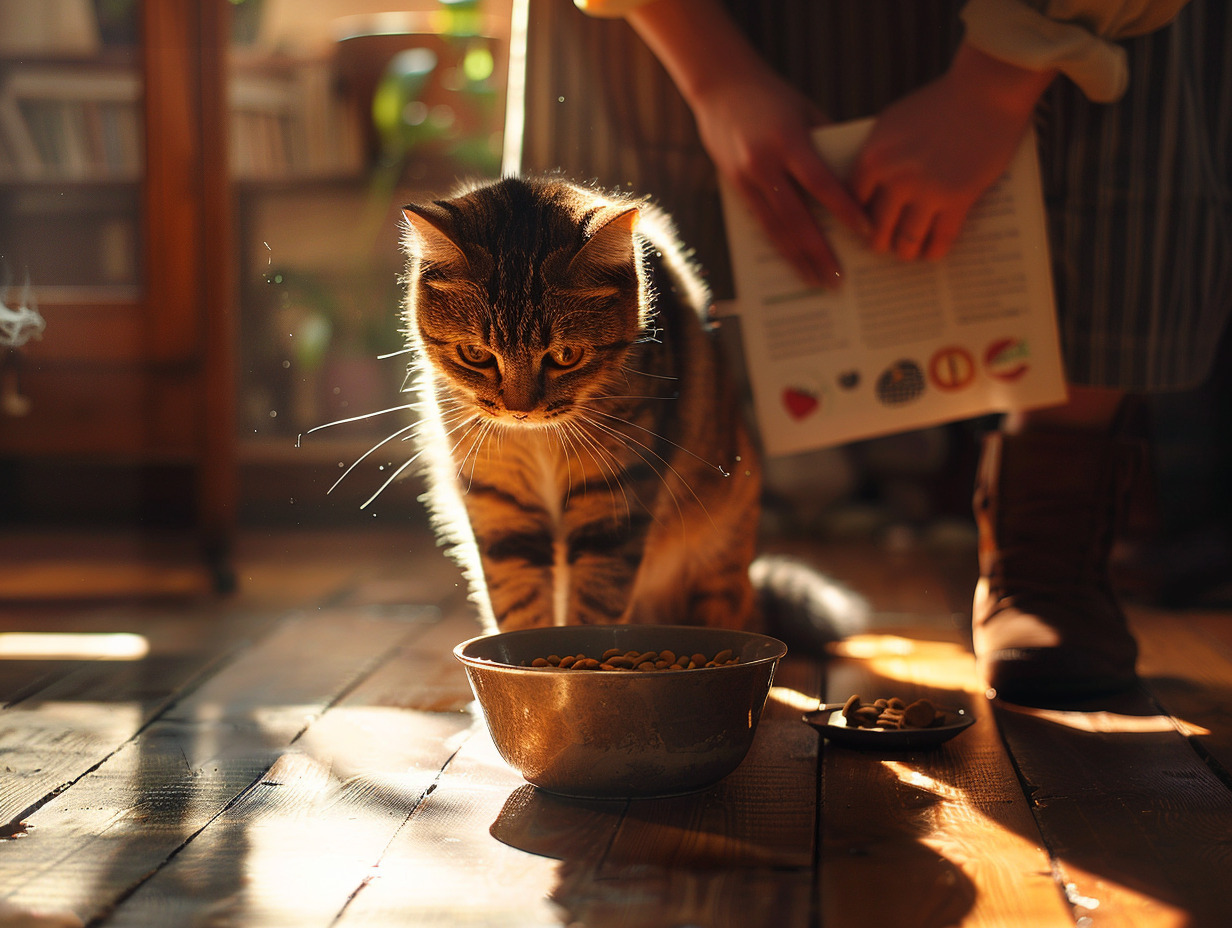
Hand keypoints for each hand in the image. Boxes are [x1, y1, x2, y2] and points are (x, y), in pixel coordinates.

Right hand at [624, 0, 867, 287]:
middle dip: (819, 251)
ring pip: (775, 228)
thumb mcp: (806, 114)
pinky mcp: (734, 186)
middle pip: (796, 218)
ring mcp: (745, 178)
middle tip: (838, 279)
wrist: (721, 87)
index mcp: (788, 141)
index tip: (865, 231)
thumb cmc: (774, 97)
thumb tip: (852, 187)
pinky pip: (760, 223)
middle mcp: (764, 163)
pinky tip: (793, 262)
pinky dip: (778, 245)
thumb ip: (825, 149)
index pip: (821, 183)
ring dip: (797, 258)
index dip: (844, 209)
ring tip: (816, 282)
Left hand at [851, 43, 1055, 261]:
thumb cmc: (939, 102)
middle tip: (884, 247)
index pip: (851, 204)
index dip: (855, 220)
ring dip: (906, 252)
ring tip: (908, 253)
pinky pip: (940, 239)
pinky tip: (933, 253)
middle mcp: (894, 179)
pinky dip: (934, 251)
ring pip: (906, 241)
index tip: (860, 230)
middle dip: (879, 242)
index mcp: (872, 158)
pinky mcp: (958, 199)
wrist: (986, 89)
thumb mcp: (891, 123)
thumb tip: (865, 190)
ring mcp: (926, 191)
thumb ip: (876, 156)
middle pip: (876, 229)